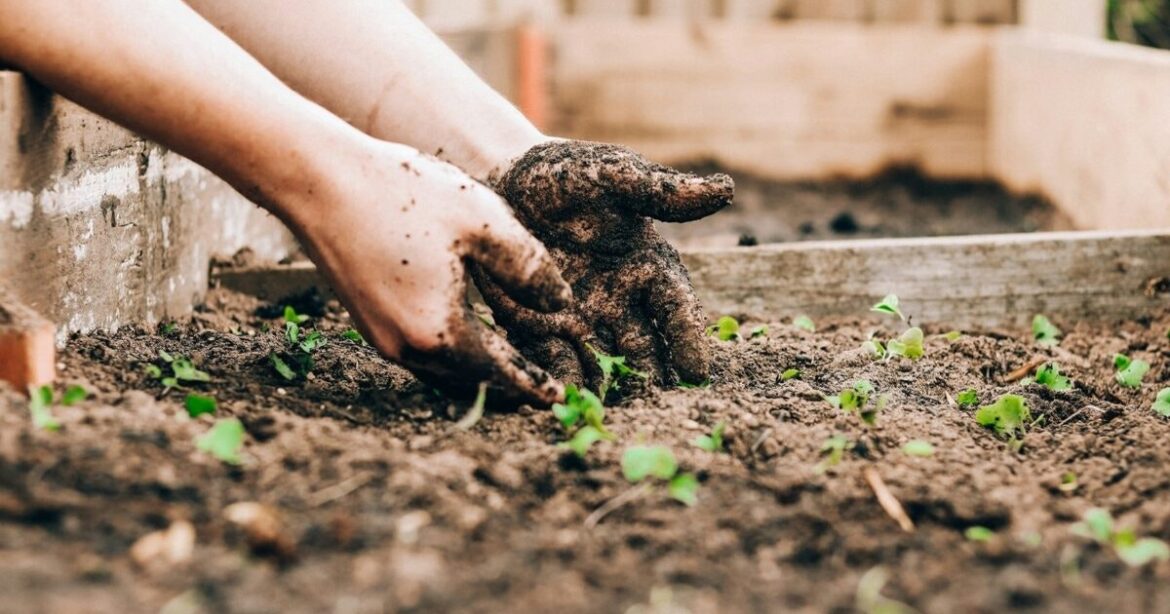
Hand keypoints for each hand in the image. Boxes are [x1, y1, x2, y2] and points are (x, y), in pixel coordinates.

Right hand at [286, 140, 571, 404]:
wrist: (319, 180)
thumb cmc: (403, 193)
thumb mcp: (483, 221)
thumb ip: (529, 267)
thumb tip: (561, 303)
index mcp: (439, 331)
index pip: (500, 372)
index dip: (533, 384)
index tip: (558, 398)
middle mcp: (406, 347)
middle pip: (470, 381)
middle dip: (507, 386)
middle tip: (541, 387)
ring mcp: (381, 337)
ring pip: (442, 371)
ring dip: (478, 372)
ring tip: (511, 365)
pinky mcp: (366, 320)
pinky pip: (420, 353)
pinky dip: (451, 354)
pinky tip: (467, 335)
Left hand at [477, 140, 733, 388]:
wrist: (502, 179)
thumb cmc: (566, 174)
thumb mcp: (613, 176)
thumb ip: (661, 191)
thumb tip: (725, 190)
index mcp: (648, 267)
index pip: (676, 309)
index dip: (688, 339)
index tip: (697, 372)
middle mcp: (621, 301)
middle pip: (645, 348)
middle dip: (652, 379)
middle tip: (658, 409)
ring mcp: (582, 319)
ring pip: (604, 363)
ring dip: (610, 389)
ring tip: (613, 415)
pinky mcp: (540, 328)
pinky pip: (555, 360)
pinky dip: (563, 380)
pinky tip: (566, 401)